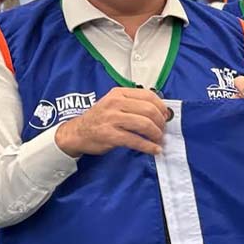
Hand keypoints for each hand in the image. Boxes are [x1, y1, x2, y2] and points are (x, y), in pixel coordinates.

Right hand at [54, 87, 170, 157]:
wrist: (76, 133)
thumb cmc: (100, 119)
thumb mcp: (114, 103)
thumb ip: (134, 104)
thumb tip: (161, 112)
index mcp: (119, 93)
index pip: (149, 95)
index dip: (162, 107)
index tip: (166, 116)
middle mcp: (115, 103)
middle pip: (149, 110)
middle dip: (161, 122)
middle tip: (163, 130)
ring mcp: (111, 119)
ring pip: (144, 124)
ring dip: (156, 134)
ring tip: (159, 140)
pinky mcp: (110, 135)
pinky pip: (135, 140)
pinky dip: (148, 146)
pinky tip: (155, 150)